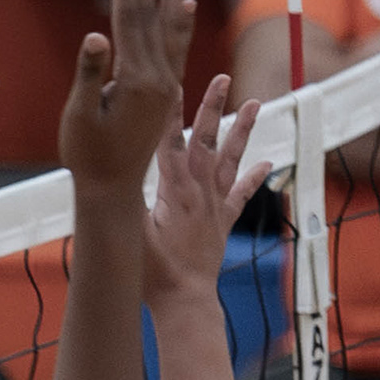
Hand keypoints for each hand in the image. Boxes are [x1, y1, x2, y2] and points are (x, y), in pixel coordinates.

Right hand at [56, 0, 196, 196]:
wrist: (112, 188)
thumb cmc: (86, 154)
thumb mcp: (80, 115)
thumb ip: (89, 74)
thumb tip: (96, 35)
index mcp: (136, 81)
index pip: (131, 21)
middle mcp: (159, 80)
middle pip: (152, 17)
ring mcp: (166, 86)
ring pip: (171, 29)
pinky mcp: (166, 94)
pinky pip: (178, 50)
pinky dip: (182, 25)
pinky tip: (185, 6)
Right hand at [142, 74, 264, 307]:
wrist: (185, 302)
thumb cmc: (154, 273)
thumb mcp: (131, 236)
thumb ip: (125, 203)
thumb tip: (111, 175)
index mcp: (174, 191)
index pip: (170, 141)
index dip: (169, 111)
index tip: (171, 82)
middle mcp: (198, 192)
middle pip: (206, 140)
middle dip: (212, 106)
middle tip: (220, 78)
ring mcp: (214, 206)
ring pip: (230, 159)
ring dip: (243, 130)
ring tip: (255, 103)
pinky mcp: (223, 223)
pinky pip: (241, 195)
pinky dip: (254, 177)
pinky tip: (267, 162)